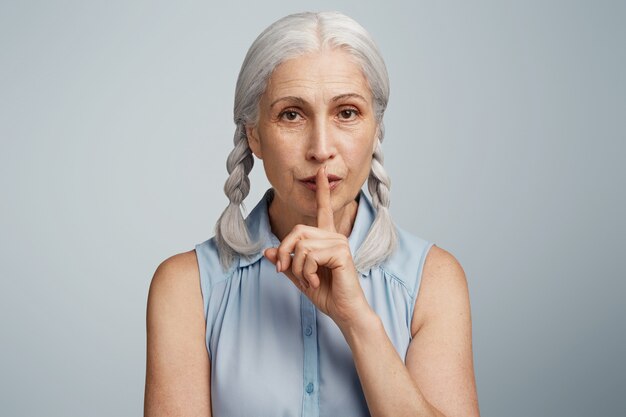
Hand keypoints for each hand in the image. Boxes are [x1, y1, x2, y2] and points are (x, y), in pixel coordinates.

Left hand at [264, 166, 370, 327]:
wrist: (345, 312)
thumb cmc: (327, 295)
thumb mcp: (299, 278)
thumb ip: (285, 262)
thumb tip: (267, 250)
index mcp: (327, 239)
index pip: (324, 209)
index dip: (322, 191)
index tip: (321, 171)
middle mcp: (334, 236)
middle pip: (297, 230)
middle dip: (284, 251)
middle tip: (282, 270)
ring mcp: (339, 243)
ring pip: (302, 245)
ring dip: (296, 268)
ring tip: (308, 281)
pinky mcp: (341, 252)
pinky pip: (310, 255)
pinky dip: (305, 273)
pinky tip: (316, 282)